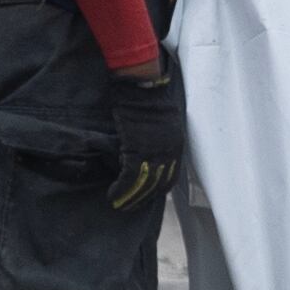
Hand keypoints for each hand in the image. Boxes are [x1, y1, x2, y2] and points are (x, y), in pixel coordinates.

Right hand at [105, 62, 184, 213]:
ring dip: (130, 199)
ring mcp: (155, 150)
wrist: (142, 82)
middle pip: (158, 185)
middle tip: (128, 207)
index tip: (144, 199)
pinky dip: (121, 190)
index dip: (156, 191)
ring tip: (118, 205)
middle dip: (142, 199)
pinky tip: (113, 195)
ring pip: (144, 185)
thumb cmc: (147, 96)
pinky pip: (130, 177)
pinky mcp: (138, 148)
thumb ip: (157, 140)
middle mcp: (170, 151)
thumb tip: (146, 157)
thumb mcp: (160, 122)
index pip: (170, 178)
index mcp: (176, 144)